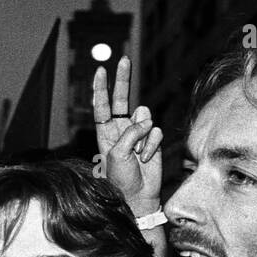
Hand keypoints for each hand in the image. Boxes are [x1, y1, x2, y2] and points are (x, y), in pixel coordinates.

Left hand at [94, 56, 163, 214]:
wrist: (138, 196)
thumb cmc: (121, 179)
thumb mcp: (117, 155)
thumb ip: (129, 133)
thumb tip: (145, 120)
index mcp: (106, 133)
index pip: (102, 106)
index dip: (102, 88)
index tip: (100, 70)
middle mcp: (121, 130)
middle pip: (122, 99)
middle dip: (122, 79)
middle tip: (124, 59)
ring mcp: (138, 134)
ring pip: (144, 117)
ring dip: (142, 136)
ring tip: (137, 155)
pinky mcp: (152, 141)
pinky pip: (155, 132)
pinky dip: (152, 145)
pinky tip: (147, 159)